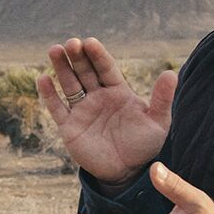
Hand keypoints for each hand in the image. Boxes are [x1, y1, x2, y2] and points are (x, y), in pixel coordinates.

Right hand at [37, 37, 175, 185]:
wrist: (126, 171)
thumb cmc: (144, 145)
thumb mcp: (158, 121)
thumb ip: (162, 98)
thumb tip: (170, 73)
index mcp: (117, 92)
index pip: (105, 68)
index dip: (97, 55)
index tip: (89, 42)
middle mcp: (97, 97)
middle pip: (84, 72)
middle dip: (77, 56)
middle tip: (71, 43)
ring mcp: (82, 110)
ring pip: (69, 84)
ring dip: (61, 68)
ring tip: (54, 50)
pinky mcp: (68, 126)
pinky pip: (57, 107)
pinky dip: (49, 94)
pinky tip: (43, 79)